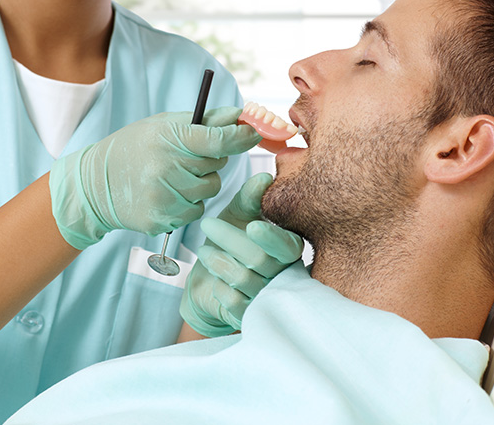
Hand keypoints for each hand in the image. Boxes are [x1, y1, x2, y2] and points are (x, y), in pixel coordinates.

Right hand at [48, 107, 260, 249]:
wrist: (95, 184)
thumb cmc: (134, 147)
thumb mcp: (163, 125)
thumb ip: (204, 121)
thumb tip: (239, 114)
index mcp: (168, 139)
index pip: (217, 139)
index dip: (241, 136)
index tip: (253, 133)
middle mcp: (167, 169)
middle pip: (218, 165)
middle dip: (210, 159)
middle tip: (186, 155)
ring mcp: (165, 197)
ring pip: (210, 189)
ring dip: (201, 182)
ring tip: (173, 175)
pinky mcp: (163, 219)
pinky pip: (196, 210)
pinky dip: (189, 202)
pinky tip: (167, 193)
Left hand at [180, 173, 303, 336]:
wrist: (208, 279)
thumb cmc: (229, 242)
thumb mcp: (238, 215)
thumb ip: (251, 197)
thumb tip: (264, 178)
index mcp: (289, 248)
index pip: (288, 246)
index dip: (271, 237)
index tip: (251, 226)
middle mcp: (285, 275)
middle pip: (260, 259)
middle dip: (230, 239)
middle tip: (207, 223)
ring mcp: (268, 299)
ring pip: (243, 279)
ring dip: (218, 261)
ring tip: (204, 250)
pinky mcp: (250, 316)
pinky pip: (233, 301)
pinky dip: (219, 286)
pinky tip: (216, 279)